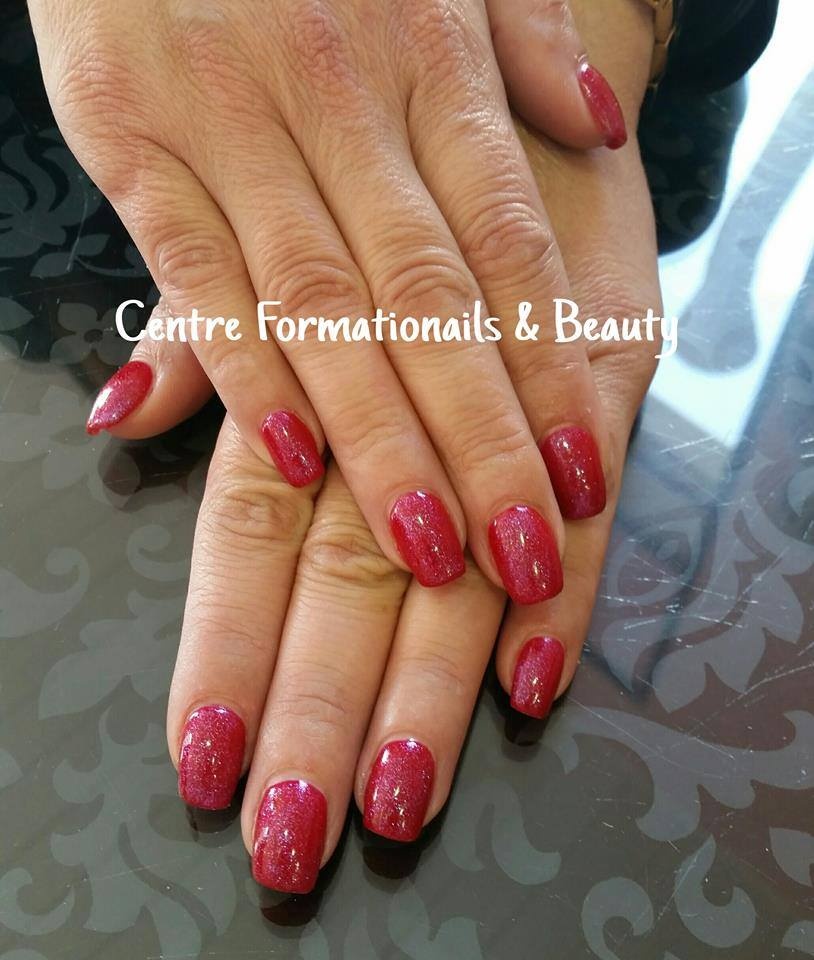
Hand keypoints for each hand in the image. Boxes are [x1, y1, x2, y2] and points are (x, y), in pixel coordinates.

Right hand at [30, 0, 631, 604]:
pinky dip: (242, 369)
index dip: (549, 368)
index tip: (582, 472)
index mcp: (431, 66)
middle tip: (521, 549)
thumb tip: (595, 126)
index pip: (506, 248)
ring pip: (324, 307)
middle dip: (480, 438)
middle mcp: (347, 103)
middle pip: (428, 302)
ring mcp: (236, 126)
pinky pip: (199, 276)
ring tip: (428, 543)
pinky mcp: (137, 145)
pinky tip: (287, 458)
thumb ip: (522, 43)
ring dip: (378, 434)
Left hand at [163, 36, 661, 890]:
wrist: (495, 19)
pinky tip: (535, 676)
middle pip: (351, 557)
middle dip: (324, 695)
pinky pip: (584, 493)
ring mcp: (519, 347)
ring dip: (436, 670)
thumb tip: (129, 417)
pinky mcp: (611, 334)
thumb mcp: (258, 192)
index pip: (253, 521)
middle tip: (299, 824)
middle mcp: (404, 354)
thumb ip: (203, 318)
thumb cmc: (362, 125)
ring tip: (406, 785)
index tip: (207, 754)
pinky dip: (568, 581)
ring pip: (473, 540)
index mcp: (302, 327)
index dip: (228, 643)